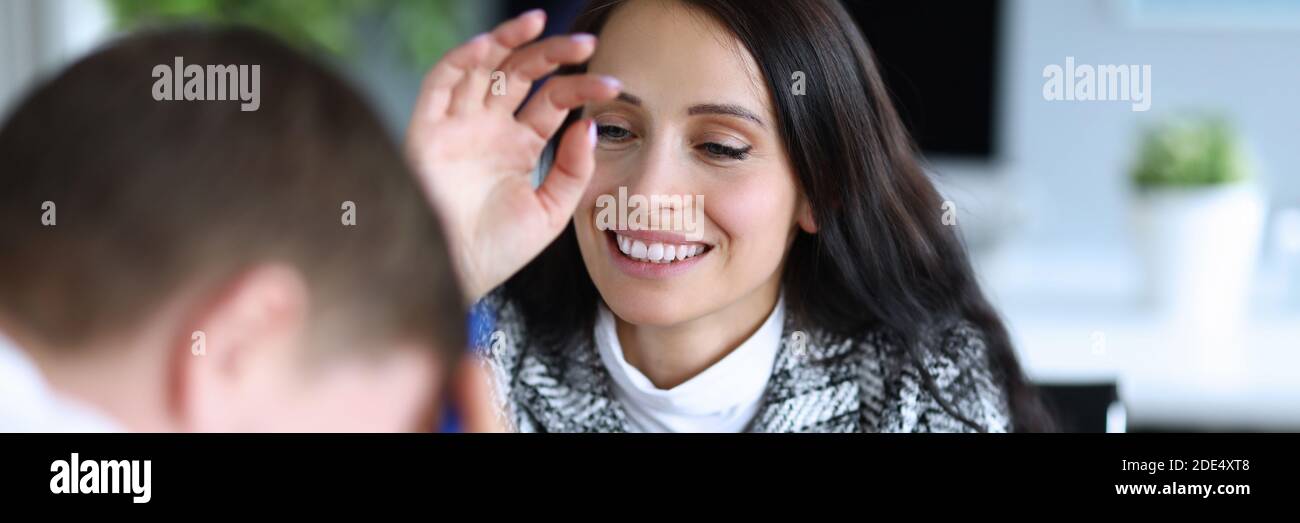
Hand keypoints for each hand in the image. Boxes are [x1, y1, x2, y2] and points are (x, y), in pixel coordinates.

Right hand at [406, 9, 620, 303]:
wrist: (457, 275)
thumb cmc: (499, 250)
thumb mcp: (551, 211)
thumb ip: (573, 168)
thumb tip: (590, 124)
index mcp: (518, 146)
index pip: (552, 101)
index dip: (581, 88)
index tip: (613, 87)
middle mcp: (488, 129)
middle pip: (520, 75)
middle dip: (551, 54)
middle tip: (586, 44)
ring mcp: (458, 126)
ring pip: (481, 67)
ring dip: (506, 41)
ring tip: (536, 21)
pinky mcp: (427, 129)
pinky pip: (441, 82)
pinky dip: (463, 59)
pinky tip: (490, 45)